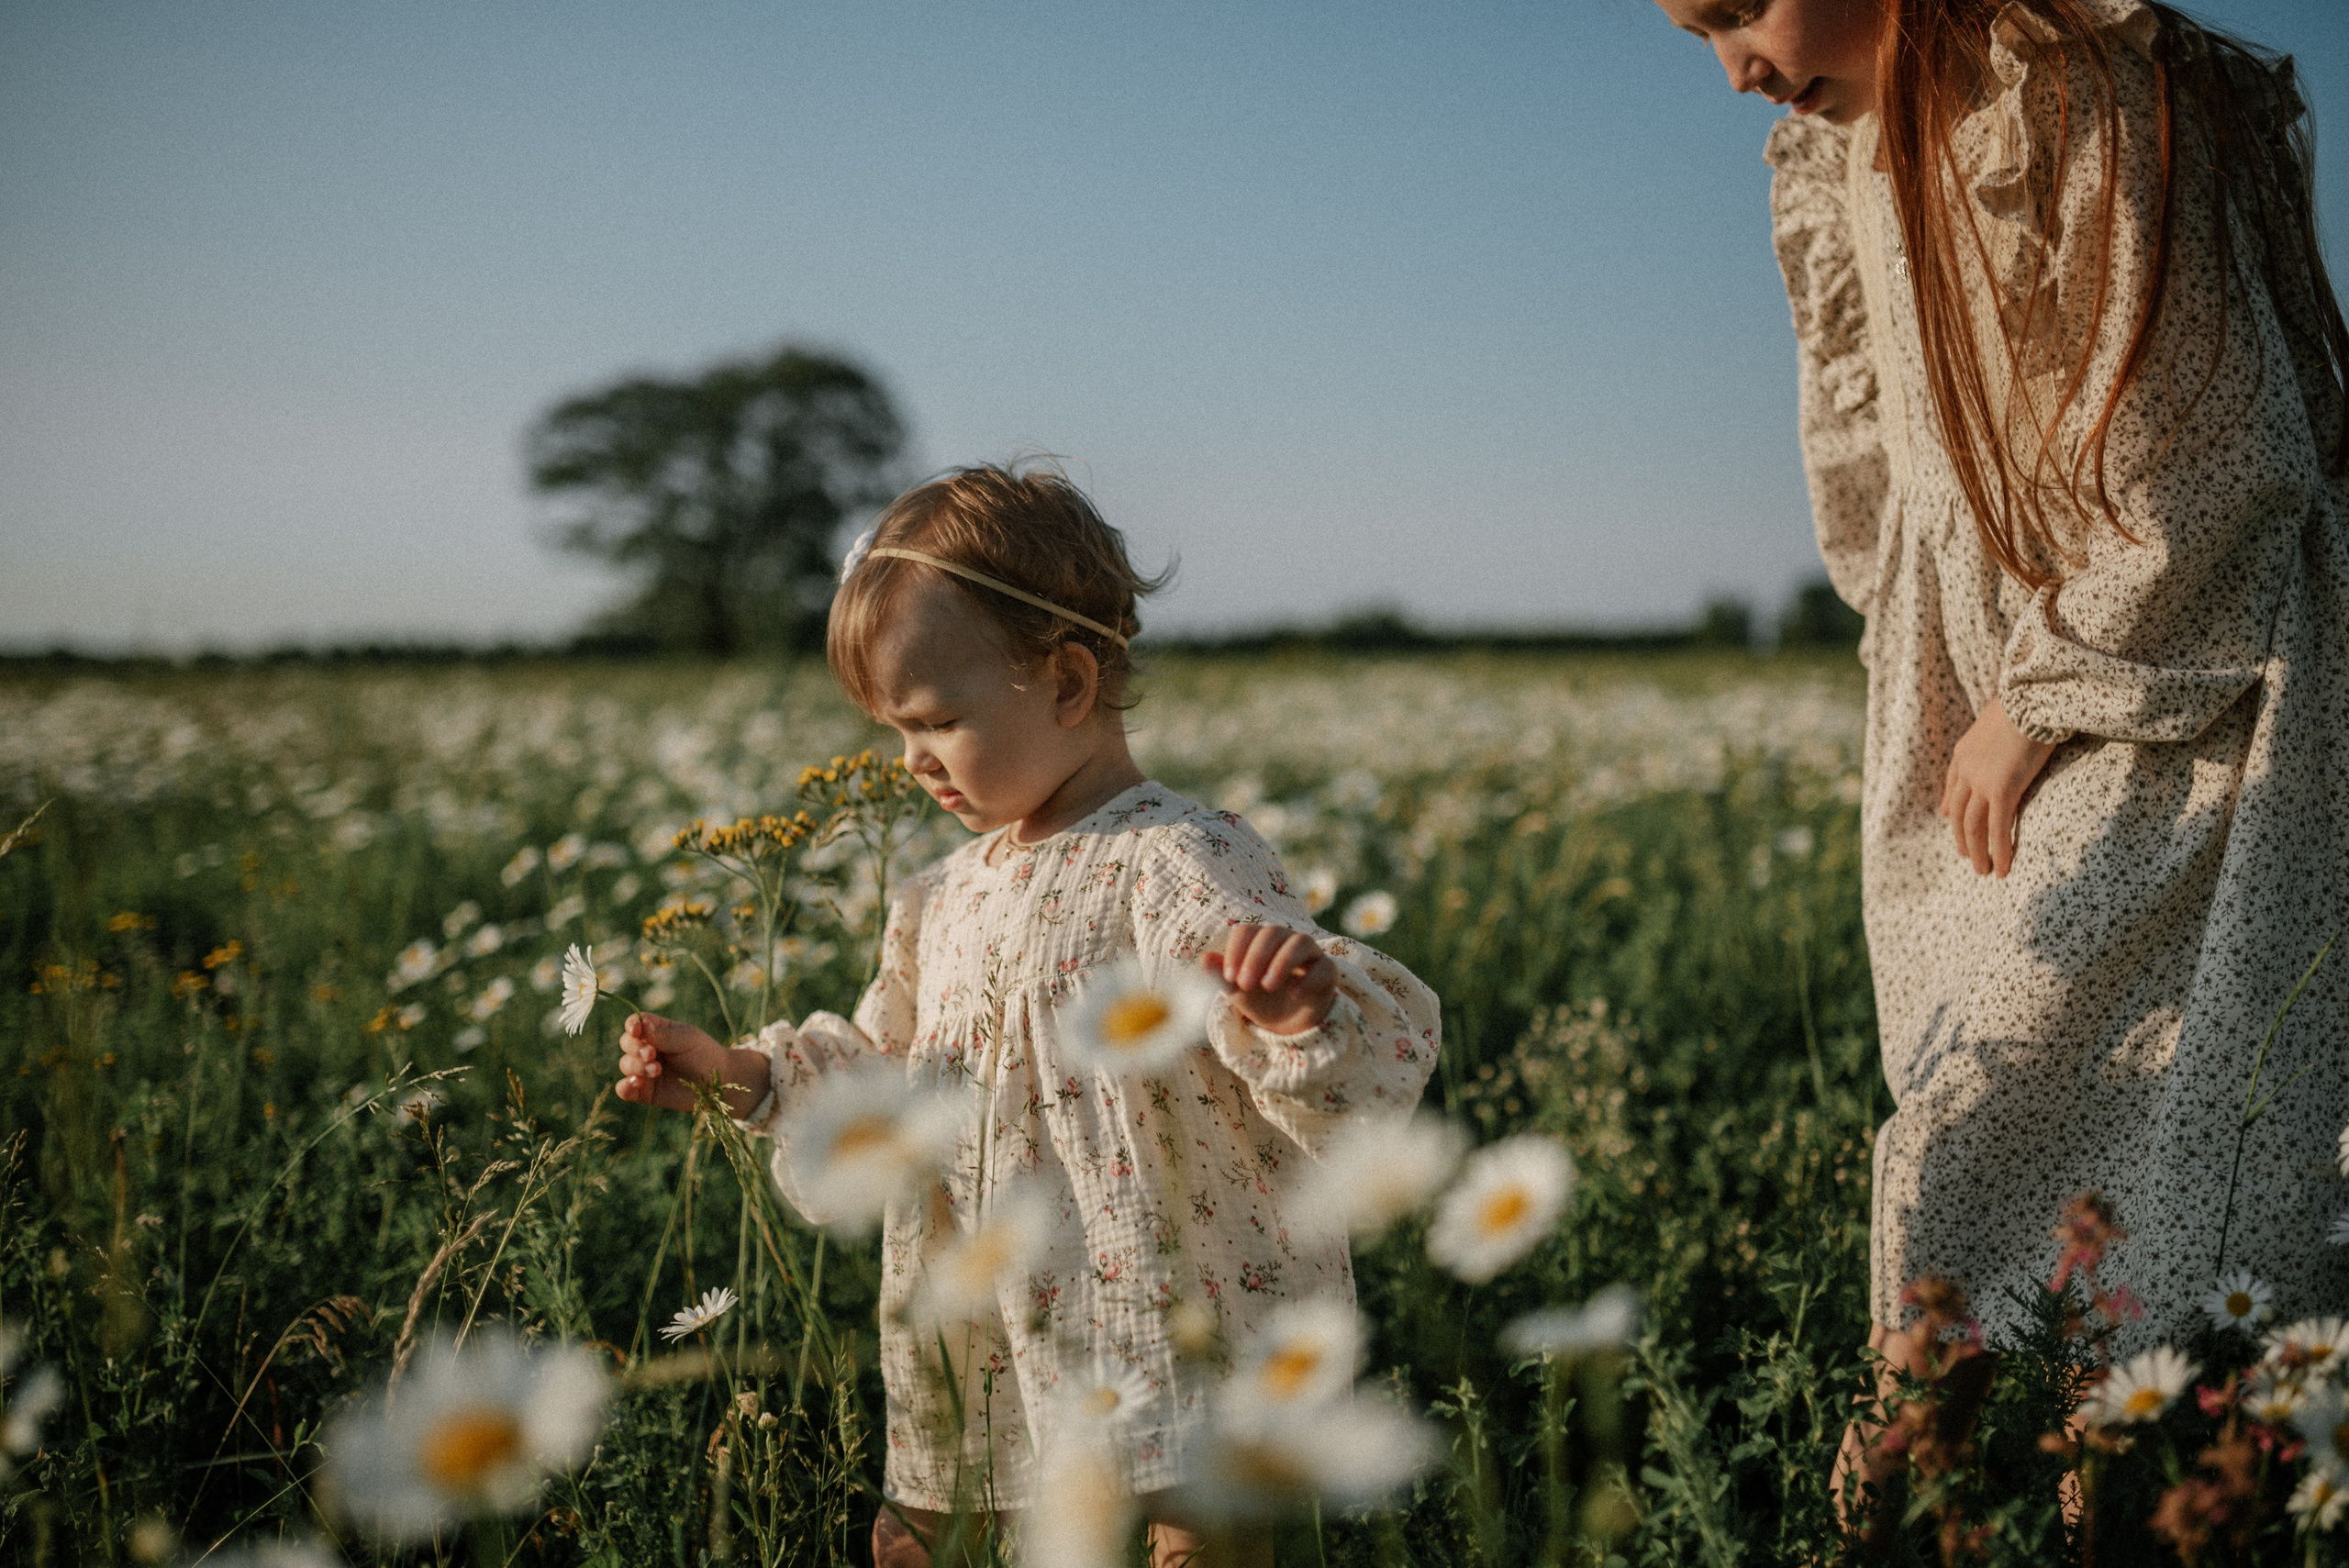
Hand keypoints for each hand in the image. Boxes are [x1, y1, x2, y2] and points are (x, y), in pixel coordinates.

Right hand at [616, 1013, 769, 1118]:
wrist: (719, 1083)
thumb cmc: (704, 1054)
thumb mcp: (686, 1040)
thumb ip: (662, 1035)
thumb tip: (638, 1024)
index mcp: (657, 1031)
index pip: (636, 1024)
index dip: (632, 1025)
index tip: (636, 1030)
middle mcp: (647, 1049)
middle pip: (627, 1044)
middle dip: (636, 1048)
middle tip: (652, 1054)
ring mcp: (644, 1071)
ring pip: (626, 1065)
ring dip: (637, 1066)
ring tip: (656, 1070)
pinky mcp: (645, 1092)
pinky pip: (624, 1090)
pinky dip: (624, 1087)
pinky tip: (634, 1084)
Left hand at [1202, 925, 1337, 1036]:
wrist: (1287, 1025)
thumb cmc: (1260, 999)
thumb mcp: (1237, 991)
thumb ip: (1220, 975)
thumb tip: (1203, 959)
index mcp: (1260, 940)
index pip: (1246, 931)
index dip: (1236, 951)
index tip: (1228, 978)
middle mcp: (1285, 940)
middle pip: (1272, 933)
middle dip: (1256, 958)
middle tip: (1246, 985)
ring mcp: (1309, 954)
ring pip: (1300, 942)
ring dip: (1282, 962)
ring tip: (1268, 986)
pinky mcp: (1327, 972)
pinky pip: (1323, 967)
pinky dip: (1308, 979)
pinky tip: (1294, 994)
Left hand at [1938, 697, 2055, 877]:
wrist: (2032, 698)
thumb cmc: (2026, 703)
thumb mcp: (1999, 720)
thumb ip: (1992, 738)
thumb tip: (1995, 741)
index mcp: (1964, 751)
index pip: (1953, 786)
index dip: (1952, 807)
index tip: (1950, 820)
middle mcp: (1966, 770)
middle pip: (1959, 813)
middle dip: (1962, 838)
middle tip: (1967, 857)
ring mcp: (1981, 782)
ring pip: (1973, 828)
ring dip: (1978, 853)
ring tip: (1984, 871)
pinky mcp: (2002, 791)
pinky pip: (1998, 829)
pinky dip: (2000, 851)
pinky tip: (2004, 869)